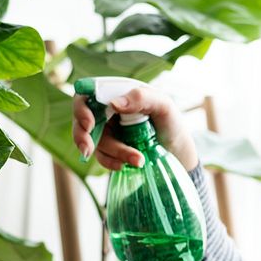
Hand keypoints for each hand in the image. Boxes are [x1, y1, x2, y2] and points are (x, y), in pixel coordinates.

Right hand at [72, 86, 198, 171]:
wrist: (179, 153)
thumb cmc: (171, 123)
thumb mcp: (163, 106)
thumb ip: (141, 98)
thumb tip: (114, 103)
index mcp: (117, 94)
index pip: (88, 95)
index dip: (81, 108)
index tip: (89, 124)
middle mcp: (108, 112)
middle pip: (81, 121)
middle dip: (82, 136)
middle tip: (88, 149)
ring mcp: (108, 132)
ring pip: (94, 143)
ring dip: (113, 152)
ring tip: (138, 159)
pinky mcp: (110, 150)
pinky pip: (101, 157)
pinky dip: (110, 162)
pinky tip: (124, 166)